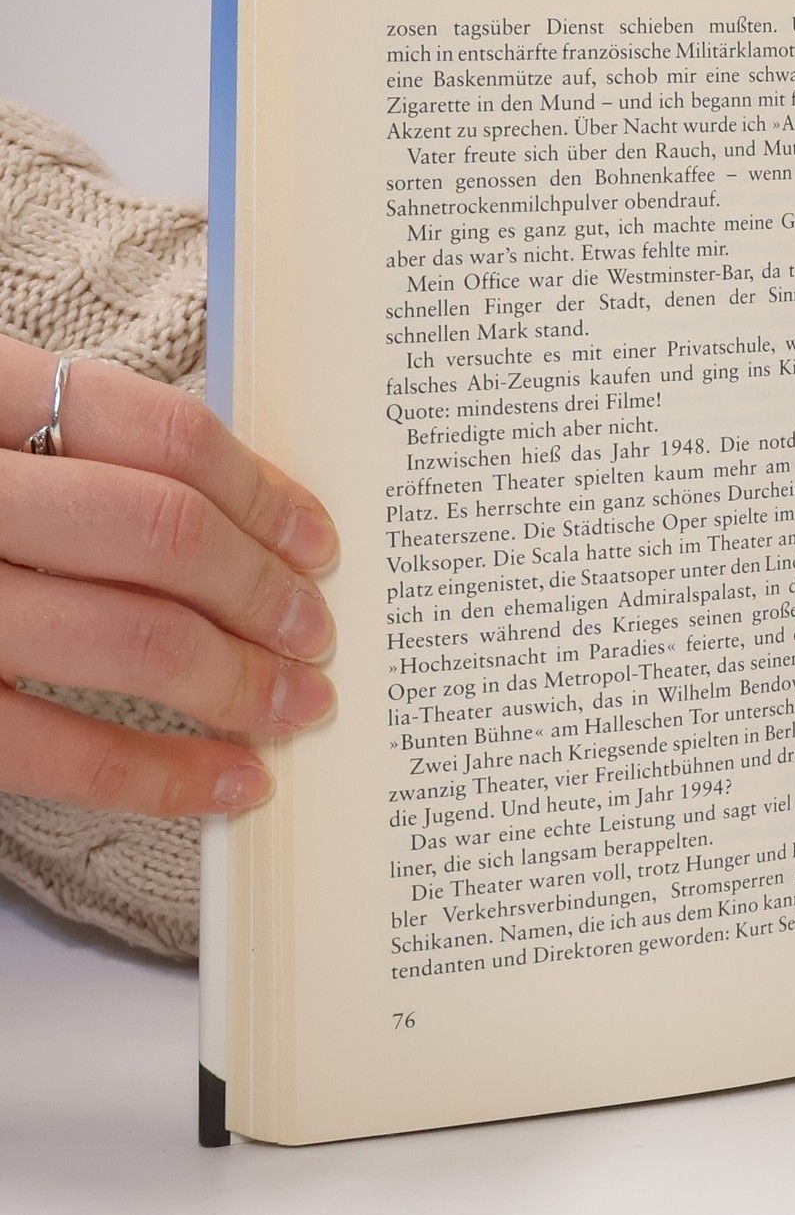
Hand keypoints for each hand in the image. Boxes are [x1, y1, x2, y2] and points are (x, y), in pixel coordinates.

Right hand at [0, 337, 337, 815]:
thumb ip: (70, 449)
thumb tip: (242, 512)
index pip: (156, 431)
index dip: (261, 490)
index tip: (319, 541)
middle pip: (160, 532)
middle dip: (264, 591)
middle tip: (318, 633)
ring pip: (128, 635)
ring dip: (240, 682)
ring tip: (298, 707)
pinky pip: (55, 749)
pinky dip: (164, 775)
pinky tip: (231, 783)